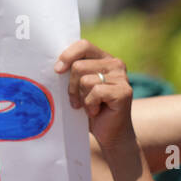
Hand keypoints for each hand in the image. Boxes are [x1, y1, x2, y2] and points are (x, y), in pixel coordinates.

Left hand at [55, 40, 134, 155]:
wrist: (110, 135)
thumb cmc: (91, 110)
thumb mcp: (78, 87)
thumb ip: (72, 72)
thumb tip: (56, 65)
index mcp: (104, 58)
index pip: (83, 45)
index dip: (68, 55)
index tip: (57, 70)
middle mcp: (115, 64)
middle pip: (79, 65)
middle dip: (71, 86)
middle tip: (76, 101)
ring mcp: (121, 77)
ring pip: (85, 80)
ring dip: (81, 98)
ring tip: (88, 106)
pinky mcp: (124, 91)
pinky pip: (95, 92)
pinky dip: (90, 105)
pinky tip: (96, 111)